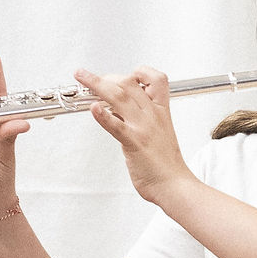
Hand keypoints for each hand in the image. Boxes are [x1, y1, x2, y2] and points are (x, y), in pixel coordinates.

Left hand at [77, 66, 192, 206]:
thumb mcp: (159, 133)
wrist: (175, 185)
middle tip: (90, 79)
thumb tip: (117, 109)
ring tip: (82, 76)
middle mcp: (152, 115)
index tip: (126, 75)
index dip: (141, 72)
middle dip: (106, 76)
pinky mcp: (134, 143)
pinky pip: (116, 126)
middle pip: (130, 83)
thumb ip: (140, 119)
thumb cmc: (166, 164)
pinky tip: (92, 108)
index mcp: (161, 112)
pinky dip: (103, 116)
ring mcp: (143, 128)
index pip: (157, 79)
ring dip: (96, 84)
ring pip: (119, 97)